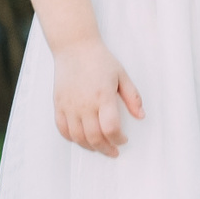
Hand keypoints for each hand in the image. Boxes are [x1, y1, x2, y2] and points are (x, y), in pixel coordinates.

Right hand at [53, 39, 142, 155]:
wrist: (74, 47)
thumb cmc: (100, 60)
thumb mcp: (122, 75)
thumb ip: (132, 97)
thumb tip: (141, 116)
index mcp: (103, 96)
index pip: (110, 128)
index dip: (118, 139)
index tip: (123, 140)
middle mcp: (84, 103)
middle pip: (94, 137)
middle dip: (106, 148)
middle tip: (113, 150)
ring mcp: (69, 105)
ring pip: (77, 137)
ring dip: (90, 147)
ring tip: (99, 147)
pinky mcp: (58, 104)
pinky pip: (62, 129)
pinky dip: (72, 138)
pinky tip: (81, 138)